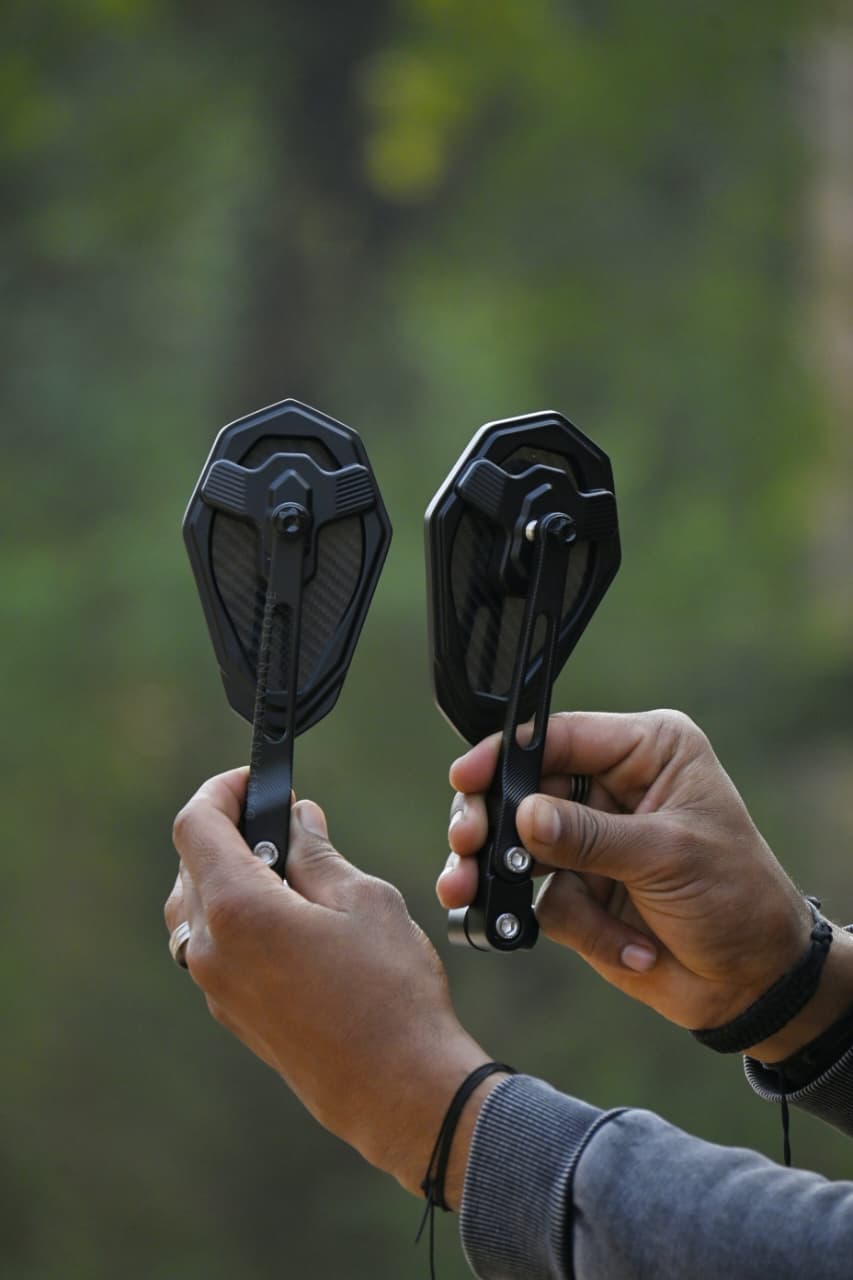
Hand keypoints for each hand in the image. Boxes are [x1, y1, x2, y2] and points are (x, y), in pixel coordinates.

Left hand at [165, 768, 498, 1204]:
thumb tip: (297, 818)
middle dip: (229, 831)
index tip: (253, 779)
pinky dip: (237, 917)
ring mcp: (217, 988)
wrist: (396, 1090)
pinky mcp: (233, 1015)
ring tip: (290, 868)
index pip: (196, 825)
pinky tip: (290, 918)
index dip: (221, 790)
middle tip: (285, 820)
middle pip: (191, 866)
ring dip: (230, 875)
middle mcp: (211, 949)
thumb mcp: (363, 899)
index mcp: (237, 909)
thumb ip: (317, 852)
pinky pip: (214, 948)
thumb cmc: (389, 992)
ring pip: (196, 910)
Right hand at [437, 710, 852, 1059]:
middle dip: (492, 818)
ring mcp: (591, 841)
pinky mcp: (578, 889)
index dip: (509, 754)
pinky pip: (541, 898)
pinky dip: (574, 925)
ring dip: (498, 872)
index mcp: (648, 753)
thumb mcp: (668, 855)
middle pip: (524, 786)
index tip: (468, 777)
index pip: (563, 737)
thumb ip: (590, 836)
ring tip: (469, 888)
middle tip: (467, 841)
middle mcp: (613, 789)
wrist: (753, 984)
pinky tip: (627, 947)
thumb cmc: (737, 899)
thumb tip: (524, 816)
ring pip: (517, 843)